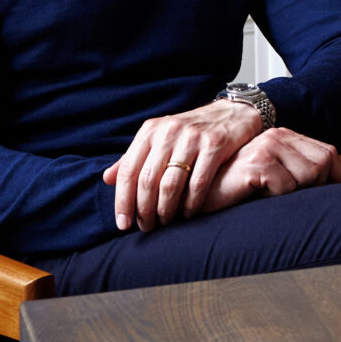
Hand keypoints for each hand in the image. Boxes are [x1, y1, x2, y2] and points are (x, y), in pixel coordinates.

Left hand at [104, 100, 263, 232]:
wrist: (233, 114)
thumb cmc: (190, 132)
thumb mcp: (160, 138)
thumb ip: (134, 158)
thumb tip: (107, 179)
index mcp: (150, 131)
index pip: (129, 170)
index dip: (123, 200)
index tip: (123, 224)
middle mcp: (168, 132)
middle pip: (148, 180)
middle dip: (144, 210)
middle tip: (146, 228)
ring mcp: (192, 138)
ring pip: (171, 184)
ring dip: (166, 210)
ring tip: (165, 223)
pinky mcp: (215, 145)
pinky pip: (198, 183)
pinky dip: (191, 204)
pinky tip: (188, 214)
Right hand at [201, 126, 340, 209]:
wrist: (199, 196)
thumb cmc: (237, 192)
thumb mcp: (273, 178)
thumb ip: (298, 174)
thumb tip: (336, 190)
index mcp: (285, 137)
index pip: (329, 153)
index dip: (336, 178)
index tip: (331, 199)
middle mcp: (278, 136)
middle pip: (324, 163)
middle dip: (318, 188)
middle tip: (295, 201)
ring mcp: (266, 147)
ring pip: (310, 175)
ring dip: (296, 195)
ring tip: (273, 198)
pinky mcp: (257, 163)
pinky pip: (288, 187)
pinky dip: (278, 199)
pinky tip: (259, 198)